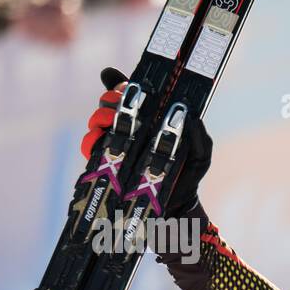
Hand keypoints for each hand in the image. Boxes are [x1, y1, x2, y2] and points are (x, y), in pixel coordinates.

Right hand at [79, 67, 213, 219]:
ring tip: (108, 121)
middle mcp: (132, 128)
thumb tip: (194, 118)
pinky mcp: (105, 159)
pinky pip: (88, 144)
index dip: (123, 84)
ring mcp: (117, 143)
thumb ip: (201, 138)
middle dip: (110, 98)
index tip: (123, 84)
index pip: (133, 94)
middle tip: (115, 102)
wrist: (174, 205)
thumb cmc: (187, 176)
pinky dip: (90, 138)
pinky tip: (99, 138)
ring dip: (99, 116)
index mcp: (152, 120)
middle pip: (110, 102)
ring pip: (97, 119)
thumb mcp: (200, 157)